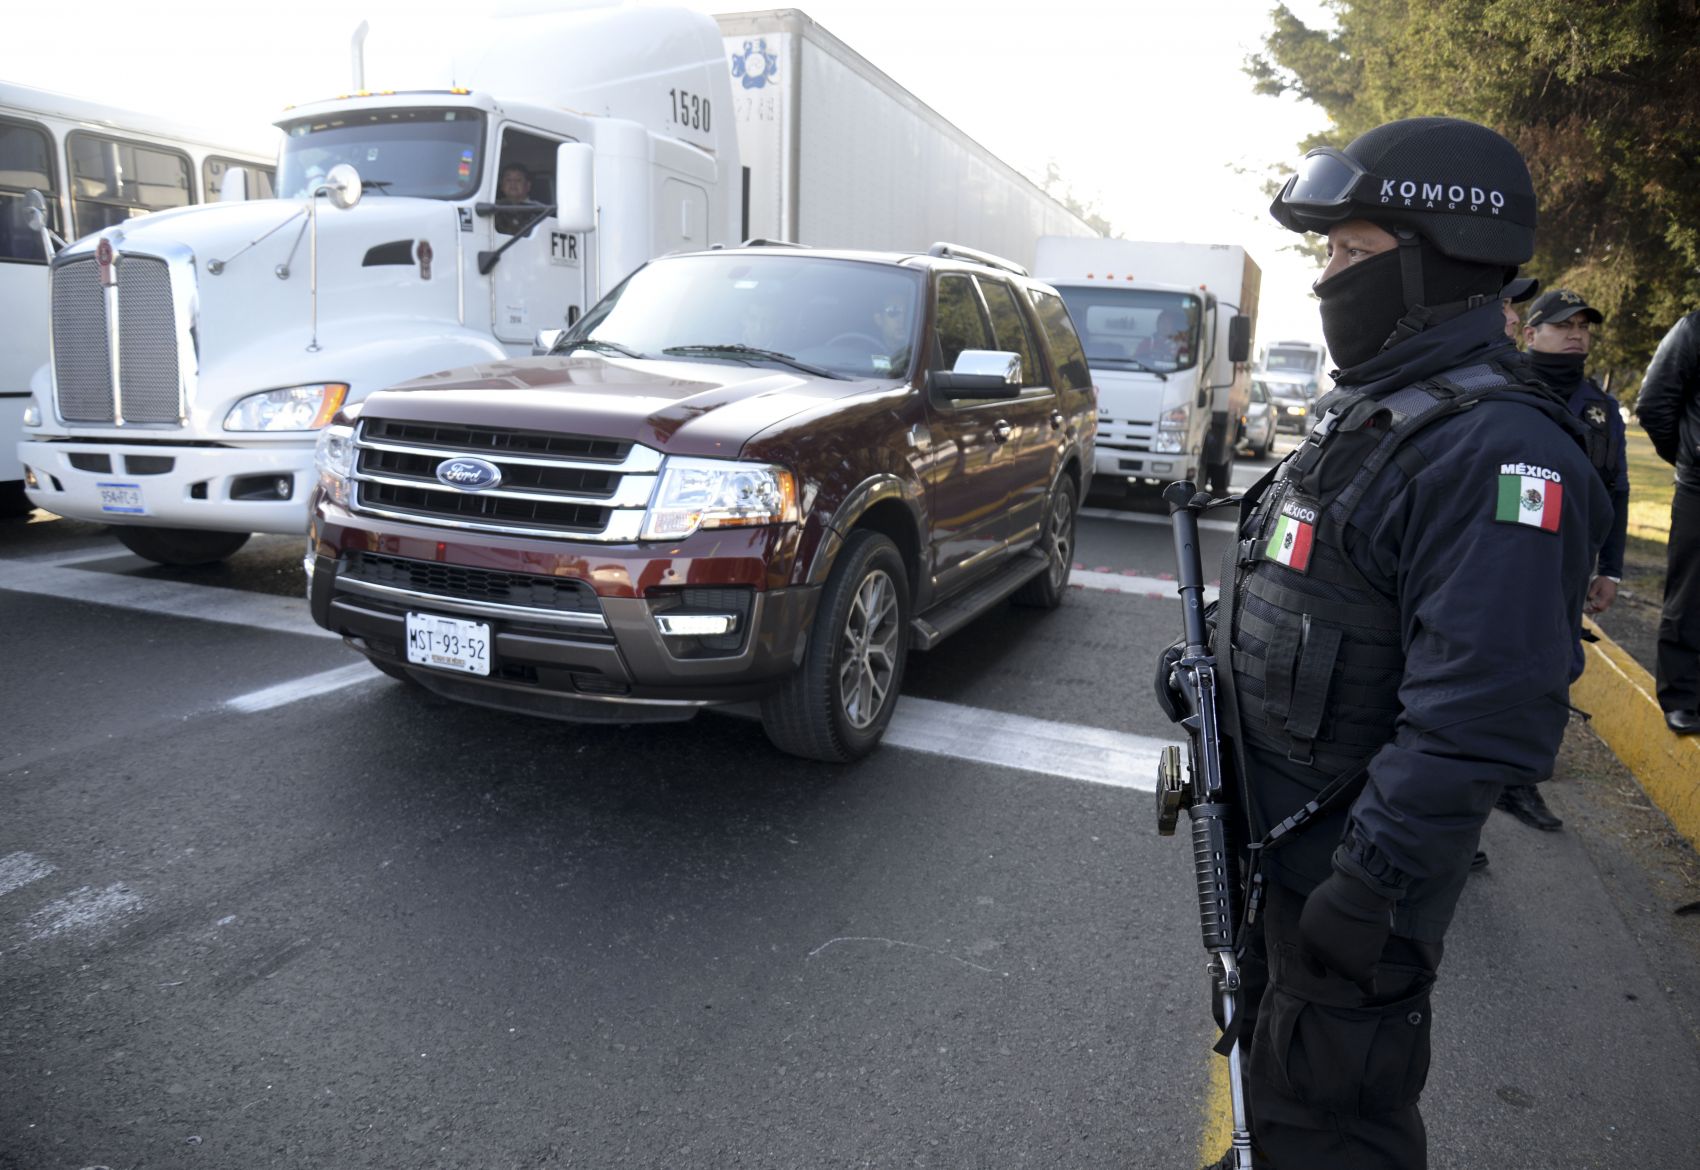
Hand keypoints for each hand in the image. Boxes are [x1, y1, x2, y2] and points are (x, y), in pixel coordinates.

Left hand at [1298, 869, 1394, 995]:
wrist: (1357, 896)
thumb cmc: (1340, 893)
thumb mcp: (1318, 904)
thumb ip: (1323, 921)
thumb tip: (1336, 928)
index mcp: (1307, 936)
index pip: (1307, 957)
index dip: (1314, 966)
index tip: (1321, 974)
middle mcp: (1321, 953)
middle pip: (1333, 962)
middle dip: (1340, 956)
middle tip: (1355, 941)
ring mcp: (1340, 962)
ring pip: (1351, 967)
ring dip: (1358, 958)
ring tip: (1368, 935)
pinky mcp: (1361, 968)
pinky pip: (1365, 981)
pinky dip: (1368, 985)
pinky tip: (1370, 991)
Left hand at [1583, 576, 1616, 615]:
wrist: (1610, 576)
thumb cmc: (1602, 581)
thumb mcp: (1594, 586)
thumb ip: (1591, 594)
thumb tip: (1588, 601)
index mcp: (1606, 597)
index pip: (1599, 608)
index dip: (1593, 608)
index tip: (1587, 606)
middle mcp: (1610, 600)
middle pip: (1602, 609)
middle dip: (1593, 611)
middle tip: (1586, 610)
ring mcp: (1611, 599)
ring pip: (1604, 608)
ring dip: (1596, 609)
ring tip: (1589, 607)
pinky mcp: (1611, 598)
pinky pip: (1605, 605)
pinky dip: (1600, 606)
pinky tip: (1594, 604)